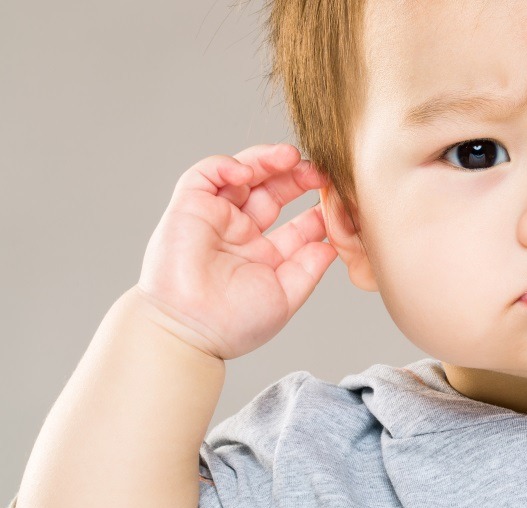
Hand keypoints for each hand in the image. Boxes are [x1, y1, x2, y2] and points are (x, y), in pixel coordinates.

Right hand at [133, 143, 337, 359]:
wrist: (190, 332)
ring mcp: (215, 218)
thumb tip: (332, 244)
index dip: (319, 209)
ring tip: (292, 157)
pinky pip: (206, 174)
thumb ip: (309, 268)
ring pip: (244, 175)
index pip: (297, 223)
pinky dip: (227, 164)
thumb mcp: (286, 296)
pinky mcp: (188, 207)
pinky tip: (249, 171)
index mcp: (265, 255)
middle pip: (274, 192)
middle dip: (297, 177)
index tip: (338, 200)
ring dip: (268, 161)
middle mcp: (241, 234)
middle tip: (320, 172)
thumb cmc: (233, 324)